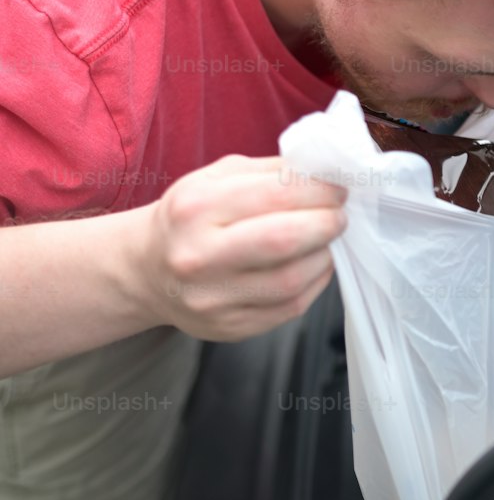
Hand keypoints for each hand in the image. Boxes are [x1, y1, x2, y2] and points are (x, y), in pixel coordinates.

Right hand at [142, 154, 346, 339]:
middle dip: (325, 223)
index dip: (318, 190)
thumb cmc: (190, 216)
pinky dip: (313, 283)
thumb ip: (270, 171)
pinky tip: (313, 266)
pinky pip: (289, 308)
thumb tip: (324, 173)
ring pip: (291, 280)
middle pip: (283, 240)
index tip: (338, 187)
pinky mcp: (228, 328)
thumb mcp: (216, 178)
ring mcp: (212, 298)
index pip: (275, 194)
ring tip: (325, 240)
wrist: (147, 271)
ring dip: (322, 256)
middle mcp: (199, 255)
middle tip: (339, 215)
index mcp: (196, 207)